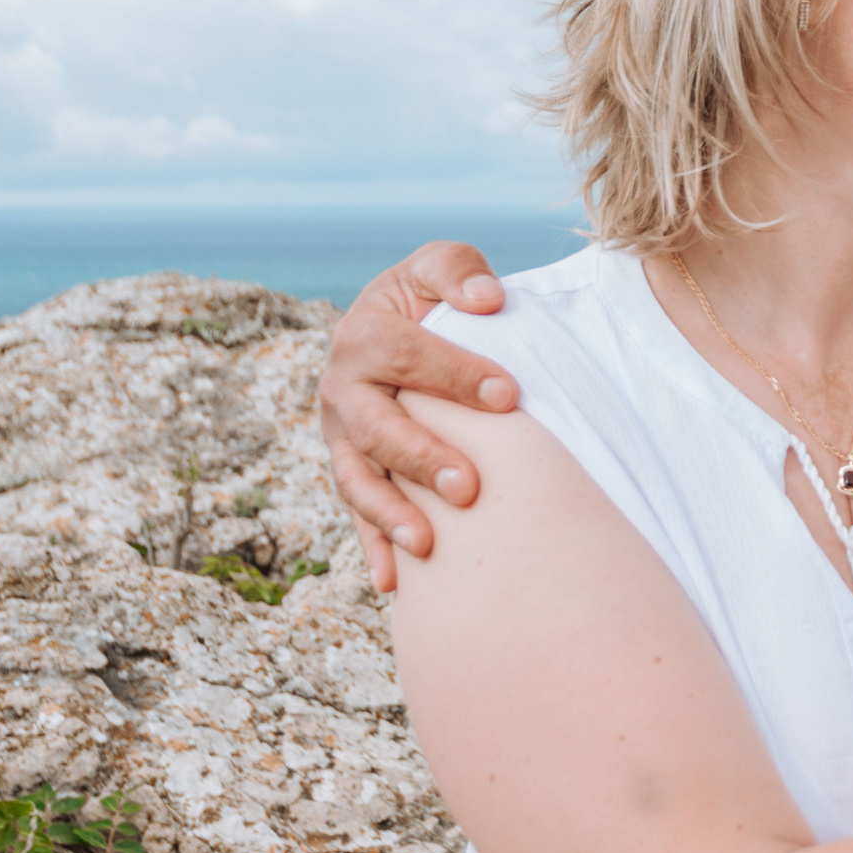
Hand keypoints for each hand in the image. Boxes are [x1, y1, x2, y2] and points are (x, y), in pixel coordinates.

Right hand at [318, 242, 515, 588]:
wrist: (400, 331)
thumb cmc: (432, 300)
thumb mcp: (440, 267)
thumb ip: (458, 270)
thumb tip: (487, 298)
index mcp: (364, 334)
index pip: (409, 356)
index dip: (458, 375)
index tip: (510, 397)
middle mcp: (343, 389)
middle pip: (377, 427)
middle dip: (421, 457)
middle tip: (469, 486)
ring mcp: (343, 436)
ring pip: (358, 479)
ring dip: (389, 514)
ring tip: (428, 544)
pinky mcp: (353, 471)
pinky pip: (357, 515)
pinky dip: (373, 549)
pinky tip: (395, 585)